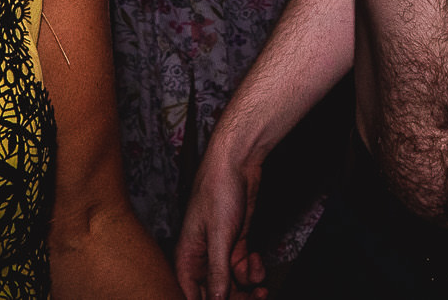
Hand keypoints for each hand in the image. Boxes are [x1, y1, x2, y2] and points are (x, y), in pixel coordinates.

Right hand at [175, 138, 267, 299]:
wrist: (237, 162)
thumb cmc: (218, 189)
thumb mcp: (219, 236)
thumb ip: (217, 273)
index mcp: (187, 257)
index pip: (190, 295)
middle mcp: (201, 258)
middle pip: (214, 294)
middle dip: (234, 299)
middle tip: (253, 298)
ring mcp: (219, 251)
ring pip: (231, 285)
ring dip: (247, 287)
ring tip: (260, 284)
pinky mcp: (235, 244)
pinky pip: (242, 270)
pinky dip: (252, 270)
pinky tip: (256, 259)